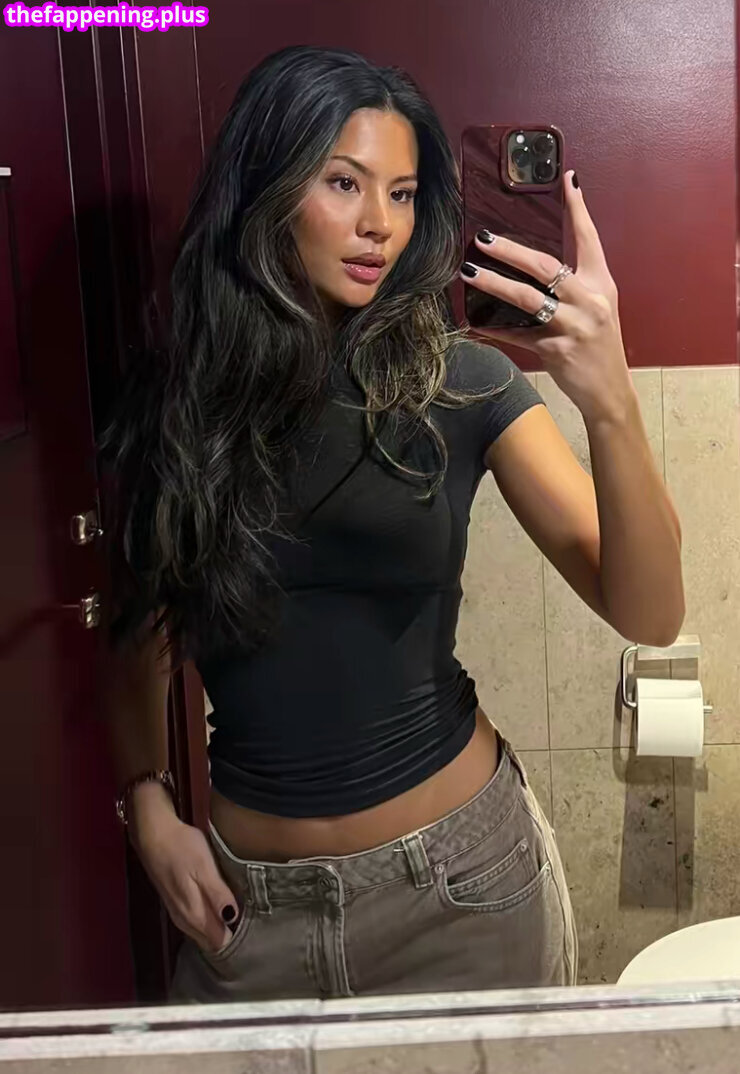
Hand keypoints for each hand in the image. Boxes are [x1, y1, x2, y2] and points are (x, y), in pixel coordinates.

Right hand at [129, 784, 238, 952]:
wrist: (152, 835)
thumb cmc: (182, 847)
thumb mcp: (204, 867)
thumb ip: (217, 895)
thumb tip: (232, 919)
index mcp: (195, 914)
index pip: (219, 942)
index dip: (237, 939)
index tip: (254, 930)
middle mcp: (185, 921)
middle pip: (211, 942)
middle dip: (230, 936)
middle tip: (252, 924)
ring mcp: (178, 914)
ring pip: (202, 934)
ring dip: (219, 929)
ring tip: (240, 918)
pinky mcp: (174, 904)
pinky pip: (195, 924)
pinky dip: (208, 921)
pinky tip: (219, 911)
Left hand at [460, 170, 635, 425]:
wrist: (609, 392)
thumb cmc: (599, 346)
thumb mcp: (597, 308)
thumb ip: (575, 284)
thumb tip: (538, 263)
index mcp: (601, 284)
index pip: (589, 239)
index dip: (578, 209)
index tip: (568, 180)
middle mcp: (590, 300)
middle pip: (546, 266)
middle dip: (511, 250)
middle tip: (483, 239)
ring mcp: (573, 326)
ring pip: (527, 298)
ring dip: (494, 284)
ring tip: (469, 274)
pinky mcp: (556, 350)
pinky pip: (517, 335)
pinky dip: (494, 329)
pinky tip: (473, 323)